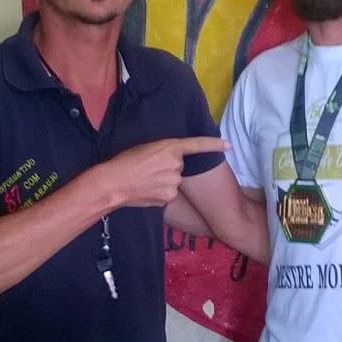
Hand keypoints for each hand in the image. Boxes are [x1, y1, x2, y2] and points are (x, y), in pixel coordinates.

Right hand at [98, 137, 227, 207]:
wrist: (112, 183)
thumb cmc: (124, 162)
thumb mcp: (146, 148)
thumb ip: (164, 154)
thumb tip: (173, 163)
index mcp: (169, 147)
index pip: (197, 145)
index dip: (213, 144)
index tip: (228, 145)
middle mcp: (175, 165)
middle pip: (179, 166)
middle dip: (169, 167)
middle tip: (149, 169)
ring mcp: (174, 183)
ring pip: (174, 181)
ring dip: (164, 181)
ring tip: (145, 180)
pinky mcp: (169, 197)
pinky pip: (169, 193)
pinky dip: (160, 192)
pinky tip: (147, 190)